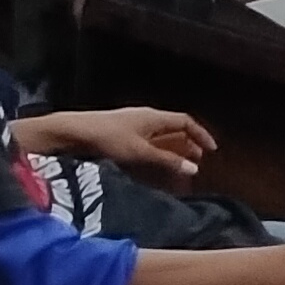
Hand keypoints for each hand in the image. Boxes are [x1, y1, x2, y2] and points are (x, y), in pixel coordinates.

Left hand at [15, 104, 217, 182]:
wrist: (72, 132)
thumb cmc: (108, 139)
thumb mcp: (140, 152)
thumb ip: (167, 160)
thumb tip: (194, 168)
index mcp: (154, 117)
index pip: (186, 121)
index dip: (201, 134)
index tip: (212, 150)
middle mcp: (145, 118)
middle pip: (173, 129)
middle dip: (187, 145)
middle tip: (196, 161)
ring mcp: (131, 125)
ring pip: (159, 136)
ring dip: (171, 150)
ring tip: (177, 166)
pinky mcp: (119, 134)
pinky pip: (146, 141)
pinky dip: (156, 152)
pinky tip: (152, 164)